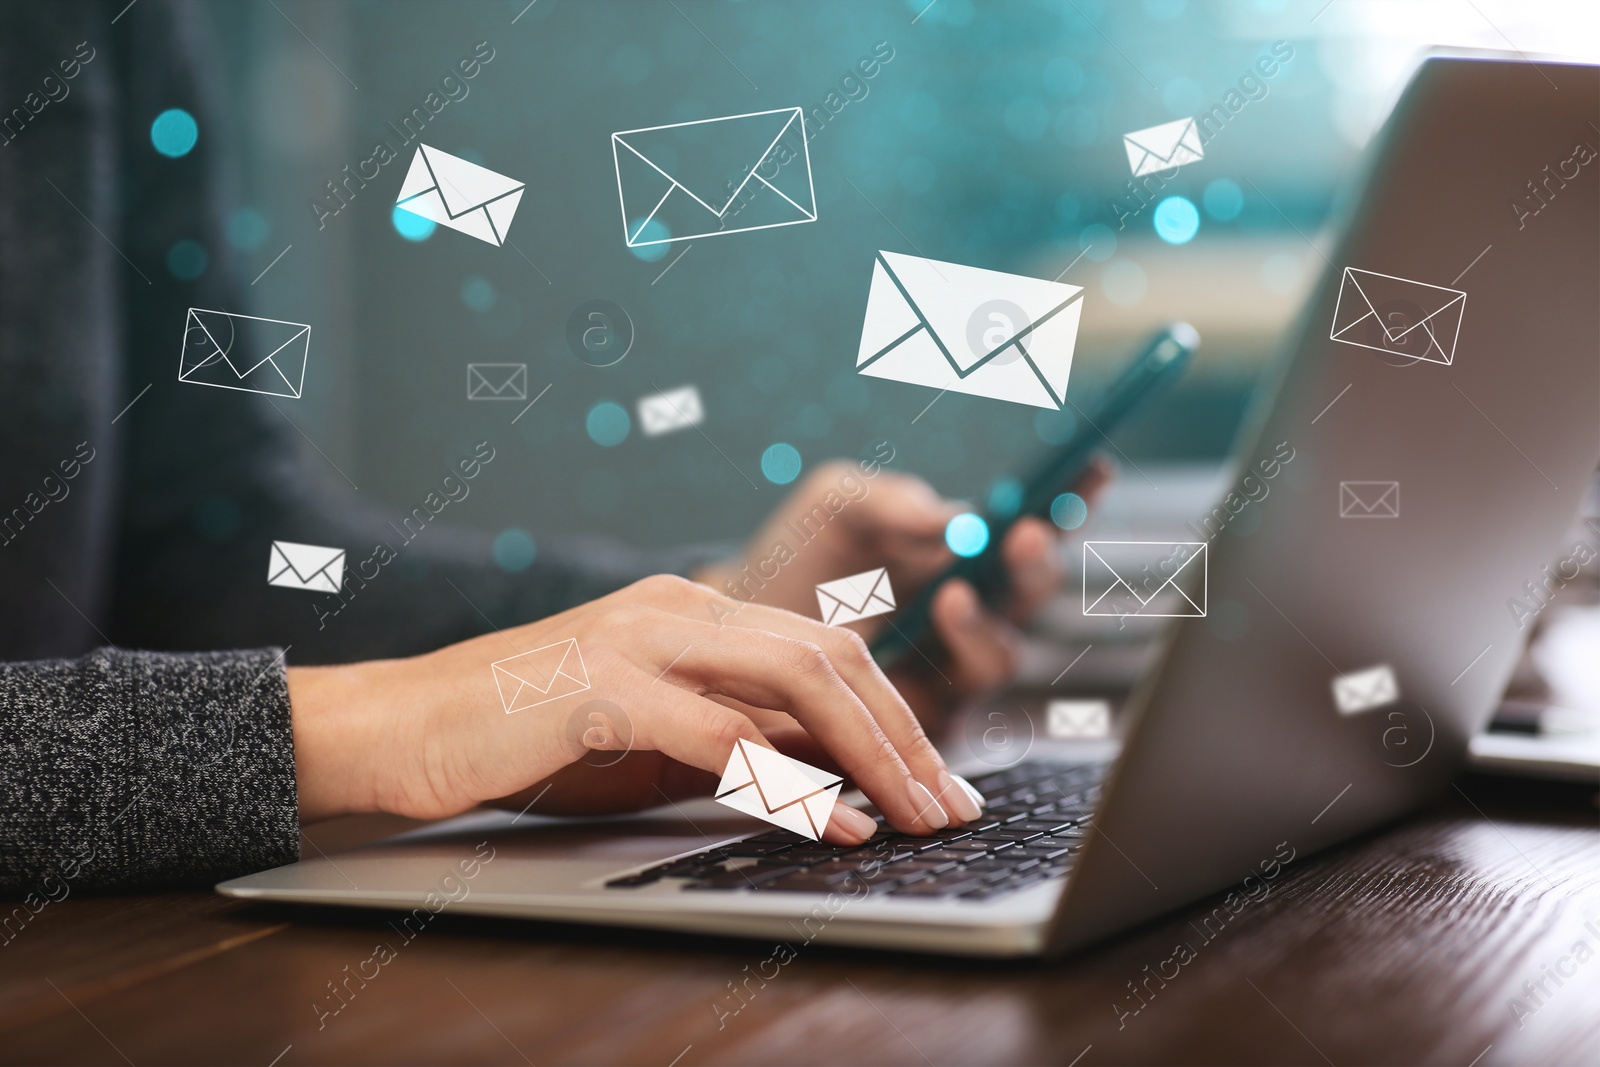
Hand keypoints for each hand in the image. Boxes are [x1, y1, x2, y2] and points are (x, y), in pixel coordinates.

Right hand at [286, 575, 986, 843]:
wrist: (398, 726)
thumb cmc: (522, 735)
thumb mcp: (649, 737)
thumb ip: (733, 737)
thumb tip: (832, 772)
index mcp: (694, 609)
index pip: (827, 649)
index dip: (897, 717)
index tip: (939, 781)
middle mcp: (678, 608)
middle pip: (833, 656)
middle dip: (906, 735)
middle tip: (951, 805)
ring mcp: (642, 638)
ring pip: (797, 680)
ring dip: (871, 754)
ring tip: (916, 814)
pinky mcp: (603, 687)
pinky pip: (723, 733)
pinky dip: (792, 781)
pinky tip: (836, 822)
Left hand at [693, 457, 1112, 724]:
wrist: (731, 633)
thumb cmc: (796, 561)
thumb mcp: (838, 505)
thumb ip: (895, 501)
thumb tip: (960, 518)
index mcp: (962, 553)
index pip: (1033, 525)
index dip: (1069, 499)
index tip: (1089, 469)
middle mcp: (971, 612)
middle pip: (1029, 594)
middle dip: (1034, 564)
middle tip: (1021, 534)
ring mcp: (949, 670)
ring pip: (998, 656)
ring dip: (984, 625)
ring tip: (949, 593)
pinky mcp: (920, 724)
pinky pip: (952, 710)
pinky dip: (943, 678)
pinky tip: (922, 641)